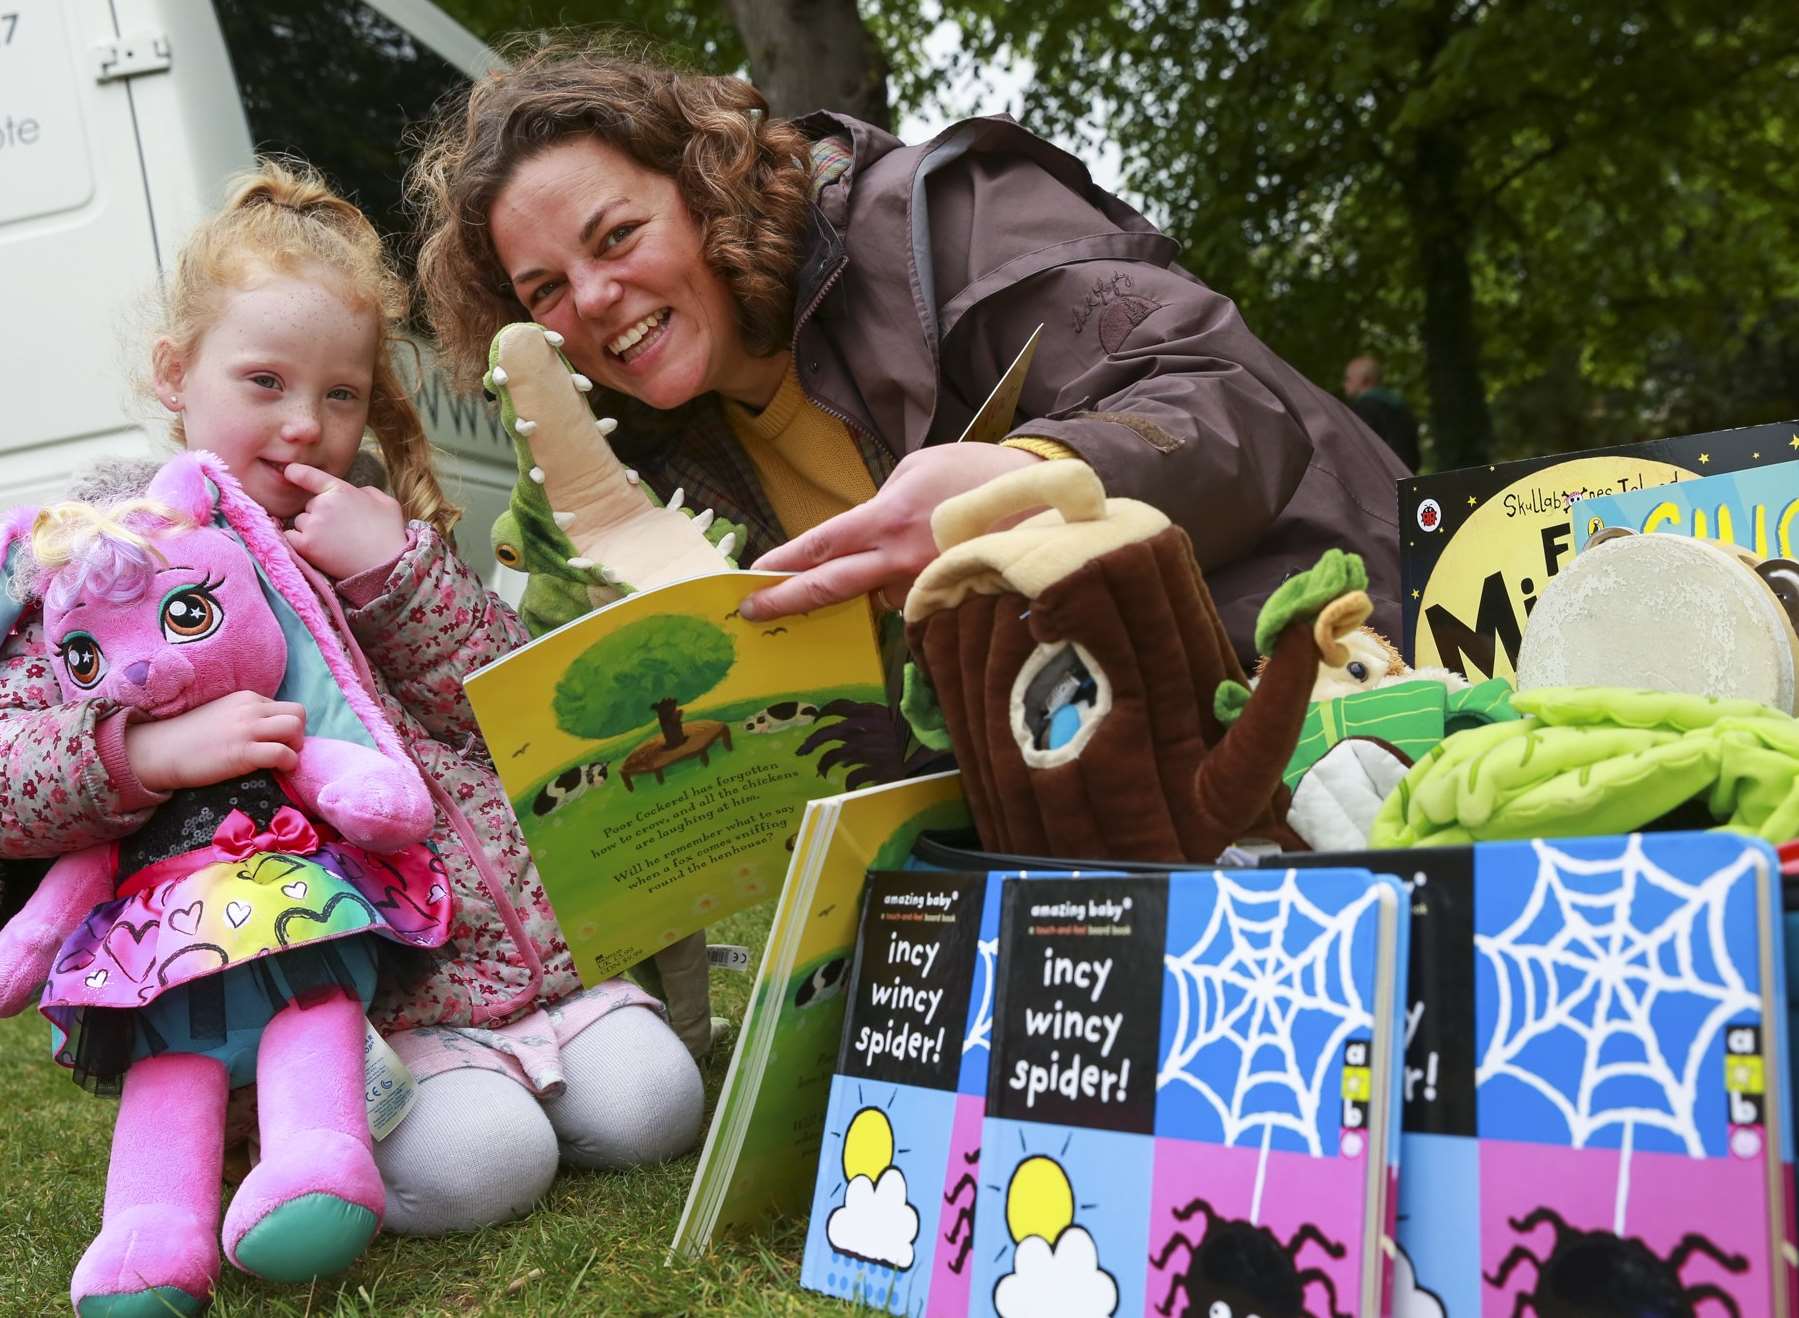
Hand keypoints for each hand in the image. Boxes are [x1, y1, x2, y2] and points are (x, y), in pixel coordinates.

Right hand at [124, 690, 306, 791]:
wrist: (160, 751)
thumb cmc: (189, 737)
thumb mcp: (223, 715)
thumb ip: (246, 717)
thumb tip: (269, 730)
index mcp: (247, 698)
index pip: (286, 707)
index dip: (286, 726)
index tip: (276, 741)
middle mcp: (250, 709)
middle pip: (298, 713)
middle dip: (298, 733)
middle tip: (285, 750)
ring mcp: (247, 729)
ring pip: (295, 728)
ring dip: (296, 746)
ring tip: (282, 760)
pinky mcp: (243, 752)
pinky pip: (283, 753)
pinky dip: (289, 763)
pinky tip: (279, 770)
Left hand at [282, 462, 409, 580]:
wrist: (387, 563)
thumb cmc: (390, 533)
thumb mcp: (386, 502)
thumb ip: (366, 492)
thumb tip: (356, 493)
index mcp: (340, 490)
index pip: (309, 475)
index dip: (296, 472)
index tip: (288, 471)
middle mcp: (323, 504)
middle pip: (309, 506)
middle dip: (319, 514)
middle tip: (339, 529)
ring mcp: (313, 525)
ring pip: (300, 522)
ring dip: (310, 529)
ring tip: (332, 542)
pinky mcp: (307, 545)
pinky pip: (290, 538)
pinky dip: (298, 541)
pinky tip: (314, 548)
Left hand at [740, 444, 1044, 619]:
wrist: (1044, 500)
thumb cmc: (978, 474)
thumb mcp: (917, 468)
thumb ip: (882, 504)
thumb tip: (867, 533)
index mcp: (887, 519)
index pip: (822, 547)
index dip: (783, 564)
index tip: (753, 577)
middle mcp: (900, 560)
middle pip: (831, 588)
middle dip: (787, 601)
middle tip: (753, 611)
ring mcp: (924, 586)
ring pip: (877, 596)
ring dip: (874, 582)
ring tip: (906, 552)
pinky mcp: (947, 602)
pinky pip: (911, 601)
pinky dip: (908, 587)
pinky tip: (927, 565)